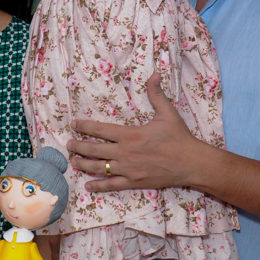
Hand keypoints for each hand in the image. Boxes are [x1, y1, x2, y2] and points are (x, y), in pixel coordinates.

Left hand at [67, 74, 204, 192]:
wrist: (191, 162)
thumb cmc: (179, 137)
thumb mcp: (167, 113)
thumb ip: (156, 94)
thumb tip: (154, 74)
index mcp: (130, 134)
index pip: (100, 129)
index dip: (84, 126)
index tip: (74, 124)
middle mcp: (125, 152)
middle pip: (94, 149)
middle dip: (78, 146)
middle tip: (68, 144)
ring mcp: (128, 169)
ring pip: (99, 168)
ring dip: (83, 164)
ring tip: (73, 162)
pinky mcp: (134, 182)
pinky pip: (112, 185)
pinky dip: (98, 185)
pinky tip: (88, 185)